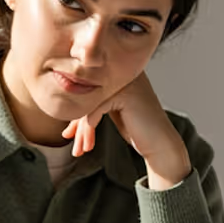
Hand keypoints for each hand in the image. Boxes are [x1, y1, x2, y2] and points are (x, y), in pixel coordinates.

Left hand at [62, 71, 190, 189]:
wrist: (160, 144)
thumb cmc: (137, 129)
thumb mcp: (111, 113)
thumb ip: (93, 107)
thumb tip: (63, 116)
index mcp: (118, 73)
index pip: (88, 91)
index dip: (76, 114)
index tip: (70, 134)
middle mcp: (123, 73)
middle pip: (88, 95)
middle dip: (77, 123)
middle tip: (73, 144)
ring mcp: (127, 81)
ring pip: (91, 102)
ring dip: (83, 130)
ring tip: (80, 149)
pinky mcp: (128, 94)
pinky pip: (98, 106)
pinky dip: (90, 125)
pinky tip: (89, 142)